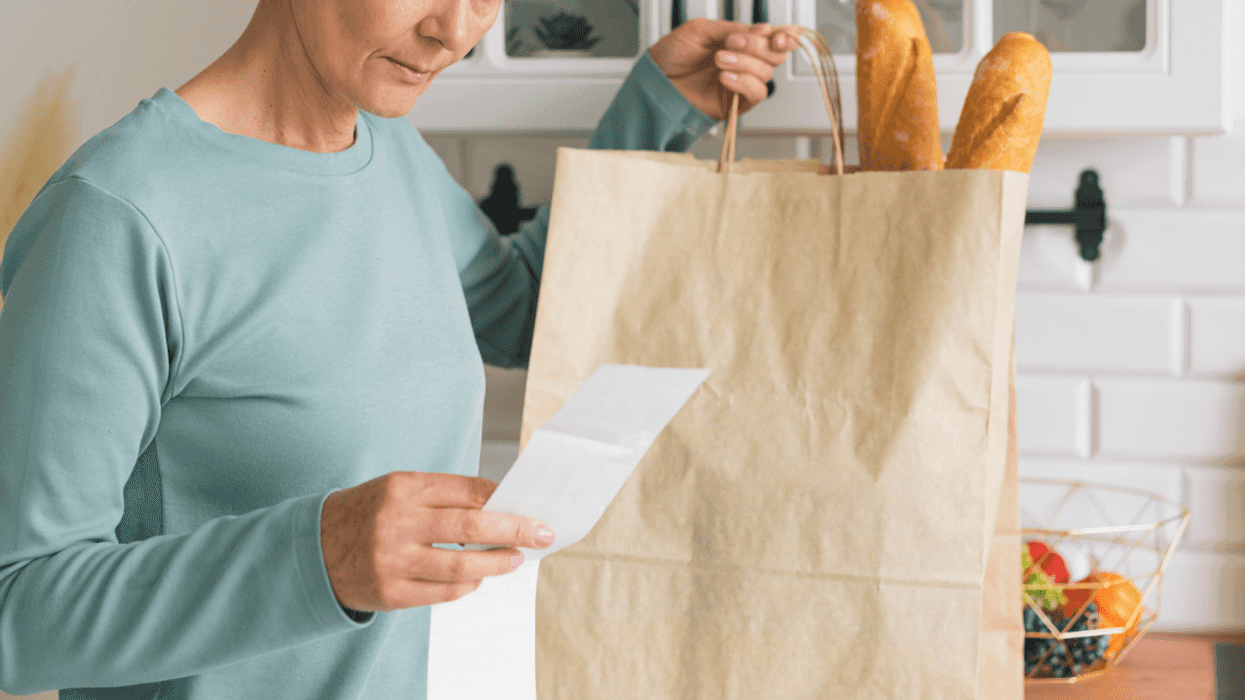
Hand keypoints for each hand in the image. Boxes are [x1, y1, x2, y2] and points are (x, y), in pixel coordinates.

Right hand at [320, 471, 554, 612]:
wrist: (312, 548)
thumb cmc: (368, 512)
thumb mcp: (398, 488)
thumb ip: (443, 495)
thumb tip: (499, 505)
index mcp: (403, 488)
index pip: (466, 490)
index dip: (503, 499)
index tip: (529, 505)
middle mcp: (397, 522)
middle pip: (470, 527)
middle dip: (514, 531)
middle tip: (542, 534)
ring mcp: (393, 560)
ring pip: (460, 567)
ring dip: (496, 564)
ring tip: (516, 559)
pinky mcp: (390, 592)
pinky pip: (442, 593)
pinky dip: (467, 587)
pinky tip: (478, 580)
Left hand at [648, 19, 798, 120]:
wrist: (657, 80)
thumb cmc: (672, 54)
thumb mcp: (701, 30)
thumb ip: (731, 29)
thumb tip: (760, 30)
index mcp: (741, 41)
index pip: (774, 38)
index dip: (785, 36)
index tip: (778, 35)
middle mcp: (745, 61)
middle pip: (775, 55)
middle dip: (757, 46)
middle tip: (731, 43)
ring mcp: (741, 82)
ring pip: (766, 74)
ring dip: (744, 63)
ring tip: (719, 61)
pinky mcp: (736, 102)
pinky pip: (756, 94)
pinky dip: (743, 83)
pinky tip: (725, 77)